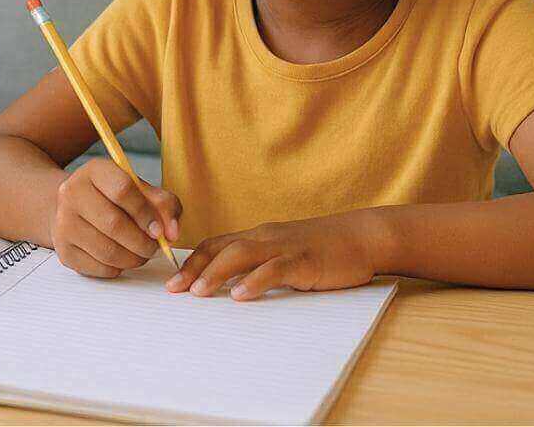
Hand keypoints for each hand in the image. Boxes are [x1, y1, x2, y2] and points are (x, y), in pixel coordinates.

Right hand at [51, 158, 181, 278]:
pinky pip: (98, 268)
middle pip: (114, 224)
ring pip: (107, 251)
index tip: (159, 230)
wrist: (75, 208)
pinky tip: (121, 258)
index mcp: (94, 171)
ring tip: (141, 254)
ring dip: (133, 259)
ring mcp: (63, 222)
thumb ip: (164, 205)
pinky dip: (118, 268)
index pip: (122, 190)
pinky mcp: (63, 250)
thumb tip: (172, 233)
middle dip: (142, 243)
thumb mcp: (141, 191)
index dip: (146, 214)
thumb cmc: (115, 199)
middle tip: (154, 248)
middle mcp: (71, 193)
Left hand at [167, 210, 386, 299]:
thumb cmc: (321, 250)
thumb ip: (259, 266)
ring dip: (216, 273)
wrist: (361, 237)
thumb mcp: (283, 254)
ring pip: (241, 255)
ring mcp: (284, 247)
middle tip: (173, 290)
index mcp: (257, 237)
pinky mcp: (304, 260)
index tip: (172, 282)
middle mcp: (264, 238)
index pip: (215, 245)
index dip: (191, 262)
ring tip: (199, 292)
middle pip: (220, 248)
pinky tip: (241, 295)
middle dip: (194, 269)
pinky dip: (255, 281)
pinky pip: (275, 269)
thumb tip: (231, 288)